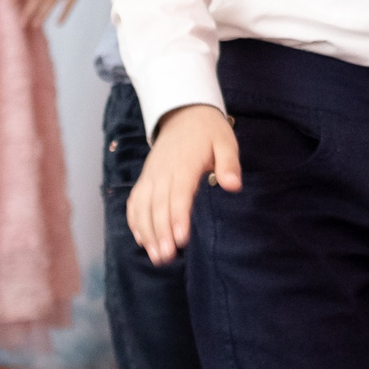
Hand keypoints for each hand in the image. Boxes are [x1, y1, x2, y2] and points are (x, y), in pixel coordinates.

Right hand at [127, 104, 238, 265]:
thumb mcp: (226, 142)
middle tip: (166, 257)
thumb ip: (229, 164)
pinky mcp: (145, 178)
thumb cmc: (209, 131)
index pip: (179, 194)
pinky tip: (142, 239)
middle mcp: (164, 171)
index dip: (178, 217)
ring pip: (143, 206)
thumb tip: (233, 186)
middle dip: (161, 233)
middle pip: (158, 205)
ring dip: (147, 232)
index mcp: (185, 164)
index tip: (181, 240)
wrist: (183, 111)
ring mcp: (151, 175)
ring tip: (155, 256)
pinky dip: (135, 220)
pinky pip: (135, 201)